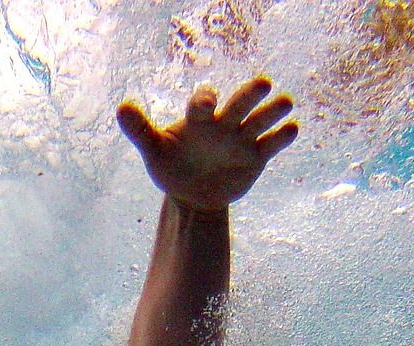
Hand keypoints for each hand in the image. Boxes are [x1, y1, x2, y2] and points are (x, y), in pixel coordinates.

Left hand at [117, 76, 297, 211]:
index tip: (207, 104)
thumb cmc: (171, 166)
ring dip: (273, 111)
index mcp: (199, 119)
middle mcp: (224, 123)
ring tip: (285, 102)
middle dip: (250, 94)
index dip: (205, 101)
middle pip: (239, 104)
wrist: (191, 194)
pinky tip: (292, 129)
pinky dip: (282, 137)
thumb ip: (140, 129)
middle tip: (262, 83)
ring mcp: (242, 139)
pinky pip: (271, 144)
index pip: (203, 103)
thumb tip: (121, 107)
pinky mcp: (256, 157)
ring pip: (261, 120)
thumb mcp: (153, 150)